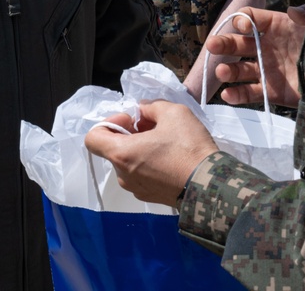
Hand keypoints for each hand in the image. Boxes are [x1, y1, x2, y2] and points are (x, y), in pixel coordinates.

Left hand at [84, 100, 218, 206]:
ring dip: (141, 148)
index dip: (109, 122)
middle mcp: (123, 175)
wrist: (211, 186)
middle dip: (131, 133)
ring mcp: (136, 189)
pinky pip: (141, 175)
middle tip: (154, 126)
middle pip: (115, 148)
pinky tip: (171, 158)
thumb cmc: (188, 147)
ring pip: (129, 161)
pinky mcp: (150, 197)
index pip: (93, 138)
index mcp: (121, 154)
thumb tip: (143, 110)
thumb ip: (151, 106)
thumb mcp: (173, 112)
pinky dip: (149, 163)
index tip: (131, 120)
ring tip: (166, 141)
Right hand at [208, 5, 304, 107]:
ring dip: (227, 70)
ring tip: (221, 71)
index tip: (244, 27)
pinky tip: (227, 95)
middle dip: (223, 43)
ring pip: (239, 69)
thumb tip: (292, 12)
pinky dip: (237, 95)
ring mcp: (267, 70)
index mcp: (276, 26)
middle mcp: (266, 46)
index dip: (243, 20)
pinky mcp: (271, 92)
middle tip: (212, 45)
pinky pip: (250, 93)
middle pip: (238, 43)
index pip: (250, 18)